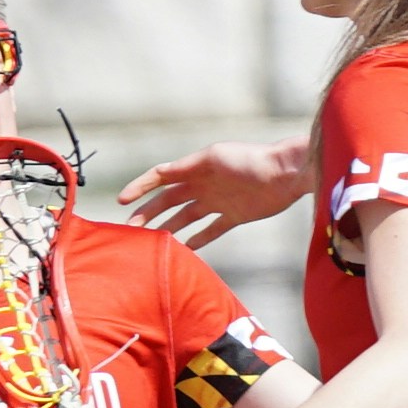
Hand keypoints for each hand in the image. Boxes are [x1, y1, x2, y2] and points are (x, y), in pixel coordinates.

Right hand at [111, 140, 308, 246]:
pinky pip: (211, 230)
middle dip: (148, 213)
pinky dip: (199, 240)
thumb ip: (187, 167)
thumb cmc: (250, 160)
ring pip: (186, 216)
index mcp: (195, 167)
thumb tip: (159, 172)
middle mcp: (203, 184)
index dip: (140, 188)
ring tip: (152, 241)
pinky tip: (186, 250)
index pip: (160, 177)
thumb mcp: (215, 158)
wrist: (286, 174)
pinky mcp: (234, 215)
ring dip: (169, 227)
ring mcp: (218, 201)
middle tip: (130, 230)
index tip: (121, 201)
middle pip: (168, 201)